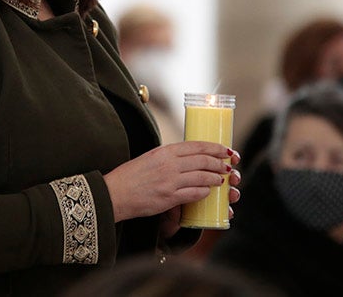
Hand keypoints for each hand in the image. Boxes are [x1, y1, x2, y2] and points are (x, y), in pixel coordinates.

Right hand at [103, 142, 240, 223]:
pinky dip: (204, 192)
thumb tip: (186, 157)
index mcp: (164, 151)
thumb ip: (167, 157)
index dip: (213, 147)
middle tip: (227, 166)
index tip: (224, 149)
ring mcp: (170, 181)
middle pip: (202, 160)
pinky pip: (193, 193)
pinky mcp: (169, 197)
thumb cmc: (130, 176)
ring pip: (201, 177)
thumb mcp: (149, 158)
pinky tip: (208, 192)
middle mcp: (169, 164)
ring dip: (215, 178)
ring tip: (221, 179)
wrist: (115, 193)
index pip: (195, 146)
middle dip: (219, 163)